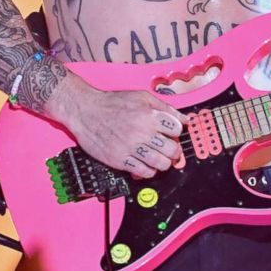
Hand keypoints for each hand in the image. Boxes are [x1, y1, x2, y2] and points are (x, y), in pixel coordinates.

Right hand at [48, 77, 186, 179]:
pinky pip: (144, 172)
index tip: (171, 134)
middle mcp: (142, 132)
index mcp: (150, 116)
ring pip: (161, 164)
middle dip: (174, 151)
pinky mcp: (120, 160)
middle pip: (172, 149)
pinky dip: (149, 171)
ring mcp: (131, 147)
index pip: (177, 130)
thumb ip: (165, 108)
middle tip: (169, 149)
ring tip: (158, 158)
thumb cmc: (112, 103)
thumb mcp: (142, 97)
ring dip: (163, 163)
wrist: (85, 111)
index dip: (176, 132)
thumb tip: (185, 118)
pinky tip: (145, 164)